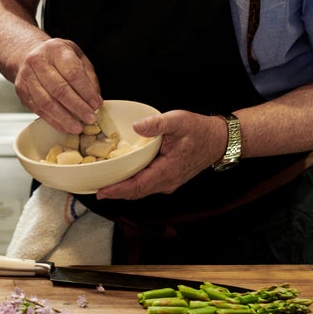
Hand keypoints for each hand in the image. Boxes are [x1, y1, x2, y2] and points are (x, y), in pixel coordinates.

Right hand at [14, 37, 102, 132]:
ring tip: (78, 127)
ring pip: (46, 102)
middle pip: (59, 89)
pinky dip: (53, 121)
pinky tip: (65, 126)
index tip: (96, 104)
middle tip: (90, 118)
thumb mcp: (76, 56)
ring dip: (64, 118)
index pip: (73, 73)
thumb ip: (88, 76)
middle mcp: (38, 61)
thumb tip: (95, 100)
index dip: (86, 91)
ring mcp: (27, 77)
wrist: (27, 53)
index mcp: (55, 49)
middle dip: (77, 107)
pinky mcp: (22, 92)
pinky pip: (38, 109)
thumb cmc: (56, 56)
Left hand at [96, 111, 225, 199]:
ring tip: (104, 181)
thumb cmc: (199, 130)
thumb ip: (157, 124)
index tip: (101, 192)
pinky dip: (132, 183)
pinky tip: (122, 174)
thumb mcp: (178, 121)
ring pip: (140, 190)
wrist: (218, 139)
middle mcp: (166, 182)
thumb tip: (137, 127)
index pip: (137, 186)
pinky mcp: (168, 178)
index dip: (117, 190)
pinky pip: (146, 184)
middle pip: (135, 192)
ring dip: (122, 188)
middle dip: (115, 192)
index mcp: (167, 171)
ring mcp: (168, 182)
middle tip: (94, 187)